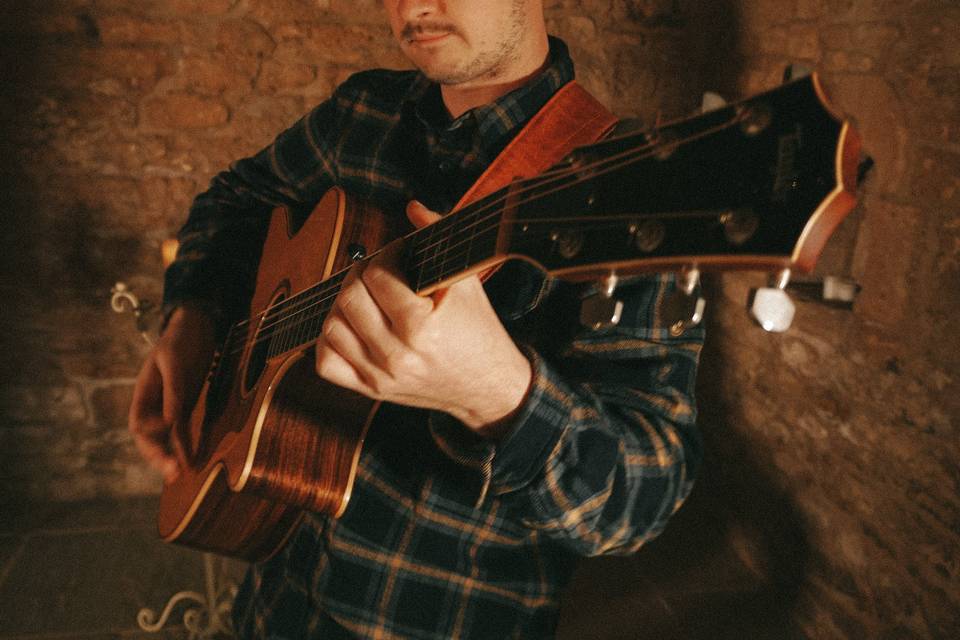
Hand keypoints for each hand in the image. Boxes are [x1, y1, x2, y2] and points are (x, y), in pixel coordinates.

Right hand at [128, 305, 216, 481]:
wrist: (195, 329)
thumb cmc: (178, 342)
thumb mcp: (172, 361)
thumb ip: (172, 390)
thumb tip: (171, 421)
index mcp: (143, 393)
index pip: (138, 424)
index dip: (149, 434)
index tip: (168, 432)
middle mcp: (153, 405)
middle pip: (150, 439)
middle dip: (158, 457)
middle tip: (172, 473)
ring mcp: (169, 408)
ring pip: (167, 440)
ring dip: (173, 457)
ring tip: (181, 475)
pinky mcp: (186, 408)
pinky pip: (184, 432)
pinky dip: (187, 447)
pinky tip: (193, 462)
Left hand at [315, 201, 531, 435]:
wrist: (488, 386)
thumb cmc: (479, 331)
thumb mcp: (467, 282)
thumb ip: (440, 236)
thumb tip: (412, 206)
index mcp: (421, 328)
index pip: (379, 276)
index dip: (388, 253)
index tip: (400, 252)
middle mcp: (396, 355)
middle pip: (350, 298)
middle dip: (361, 273)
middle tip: (380, 269)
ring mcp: (380, 376)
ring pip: (332, 326)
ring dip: (344, 303)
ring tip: (366, 295)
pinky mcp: (372, 390)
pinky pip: (326, 362)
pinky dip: (330, 339)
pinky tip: (351, 325)